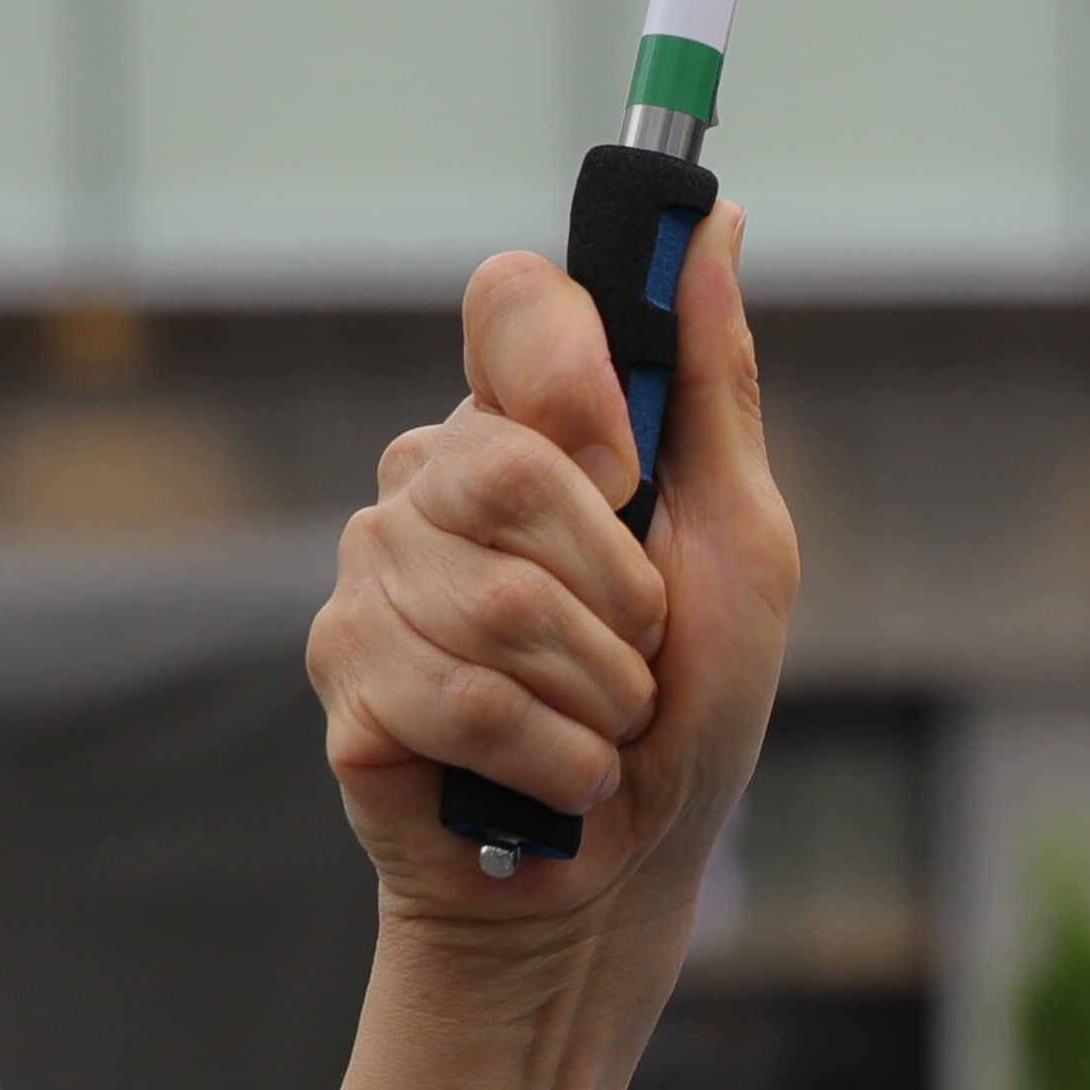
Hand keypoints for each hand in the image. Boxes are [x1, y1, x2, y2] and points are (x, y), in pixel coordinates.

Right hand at [309, 213, 797, 953]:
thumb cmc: (689, 704)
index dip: (567, 363)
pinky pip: (463, 696)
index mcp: (524, 429)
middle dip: (619, 589)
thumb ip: (712, 384)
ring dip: (600, 690)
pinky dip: (552, 756)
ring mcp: (373, 579)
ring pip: (500, 600)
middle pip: (507, 464)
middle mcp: (430, 483)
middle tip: (638, 649)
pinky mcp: (349, 679)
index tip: (619, 454)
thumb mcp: (740, 539)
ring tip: (597, 721)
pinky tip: (550, 776)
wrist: (630, 867)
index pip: (511, 302)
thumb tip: (720, 222)